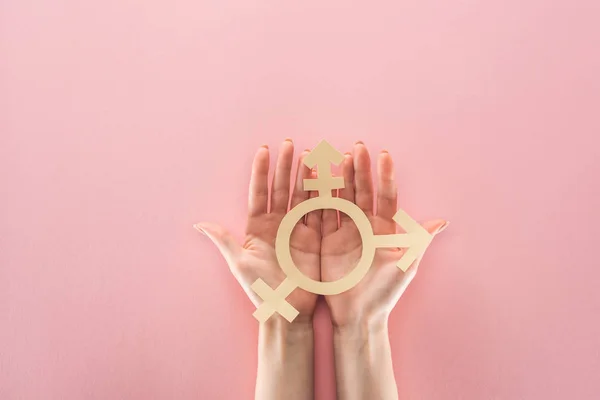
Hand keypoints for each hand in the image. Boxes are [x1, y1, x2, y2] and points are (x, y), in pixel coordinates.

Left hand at [195, 139, 321, 323]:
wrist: (287, 311)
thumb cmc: (260, 290)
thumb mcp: (239, 264)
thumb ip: (224, 240)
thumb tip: (198, 224)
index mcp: (257, 226)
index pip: (259, 192)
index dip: (260, 171)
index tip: (263, 149)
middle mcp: (278, 223)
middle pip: (281, 188)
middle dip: (284, 166)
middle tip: (289, 145)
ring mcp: (297, 229)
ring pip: (301, 196)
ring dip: (305, 176)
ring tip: (308, 155)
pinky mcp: (315, 237)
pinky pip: (319, 212)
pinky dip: (323, 195)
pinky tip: (326, 178)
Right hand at [321, 142, 447, 327]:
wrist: (357, 315)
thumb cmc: (385, 293)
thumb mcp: (405, 267)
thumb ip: (418, 242)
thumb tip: (442, 221)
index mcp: (385, 229)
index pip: (385, 195)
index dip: (384, 175)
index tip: (383, 154)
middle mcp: (364, 226)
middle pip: (362, 191)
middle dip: (359, 170)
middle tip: (356, 148)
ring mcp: (344, 232)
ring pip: (341, 198)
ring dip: (338, 179)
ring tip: (332, 157)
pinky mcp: (326, 240)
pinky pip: (322, 214)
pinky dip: (318, 198)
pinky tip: (315, 180)